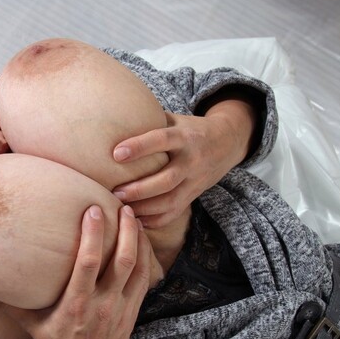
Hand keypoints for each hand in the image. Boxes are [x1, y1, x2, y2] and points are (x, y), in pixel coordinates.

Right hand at [3, 205, 158, 338]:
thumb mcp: (32, 325)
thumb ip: (12, 301)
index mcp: (76, 304)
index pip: (88, 263)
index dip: (93, 234)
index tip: (92, 210)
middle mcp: (102, 305)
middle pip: (121, 261)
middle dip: (124, 231)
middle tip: (122, 207)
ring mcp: (121, 310)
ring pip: (138, 269)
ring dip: (138, 241)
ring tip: (134, 218)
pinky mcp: (132, 314)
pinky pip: (145, 282)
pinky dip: (146, 260)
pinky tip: (142, 244)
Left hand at [113, 100, 253, 227]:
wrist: (227, 142)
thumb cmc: (189, 129)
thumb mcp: (174, 119)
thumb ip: (149, 120)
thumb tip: (112, 118)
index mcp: (184, 137)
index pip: (162, 140)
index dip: (140, 147)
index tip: (116, 154)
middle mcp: (192, 160)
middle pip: (167, 179)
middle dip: (140, 189)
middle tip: (115, 192)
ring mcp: (195, 181)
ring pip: (170, 201)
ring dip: (144, 208)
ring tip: (121, 208)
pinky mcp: (193, 195)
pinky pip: (174, 213)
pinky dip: (154, 220)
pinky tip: (135, 220)